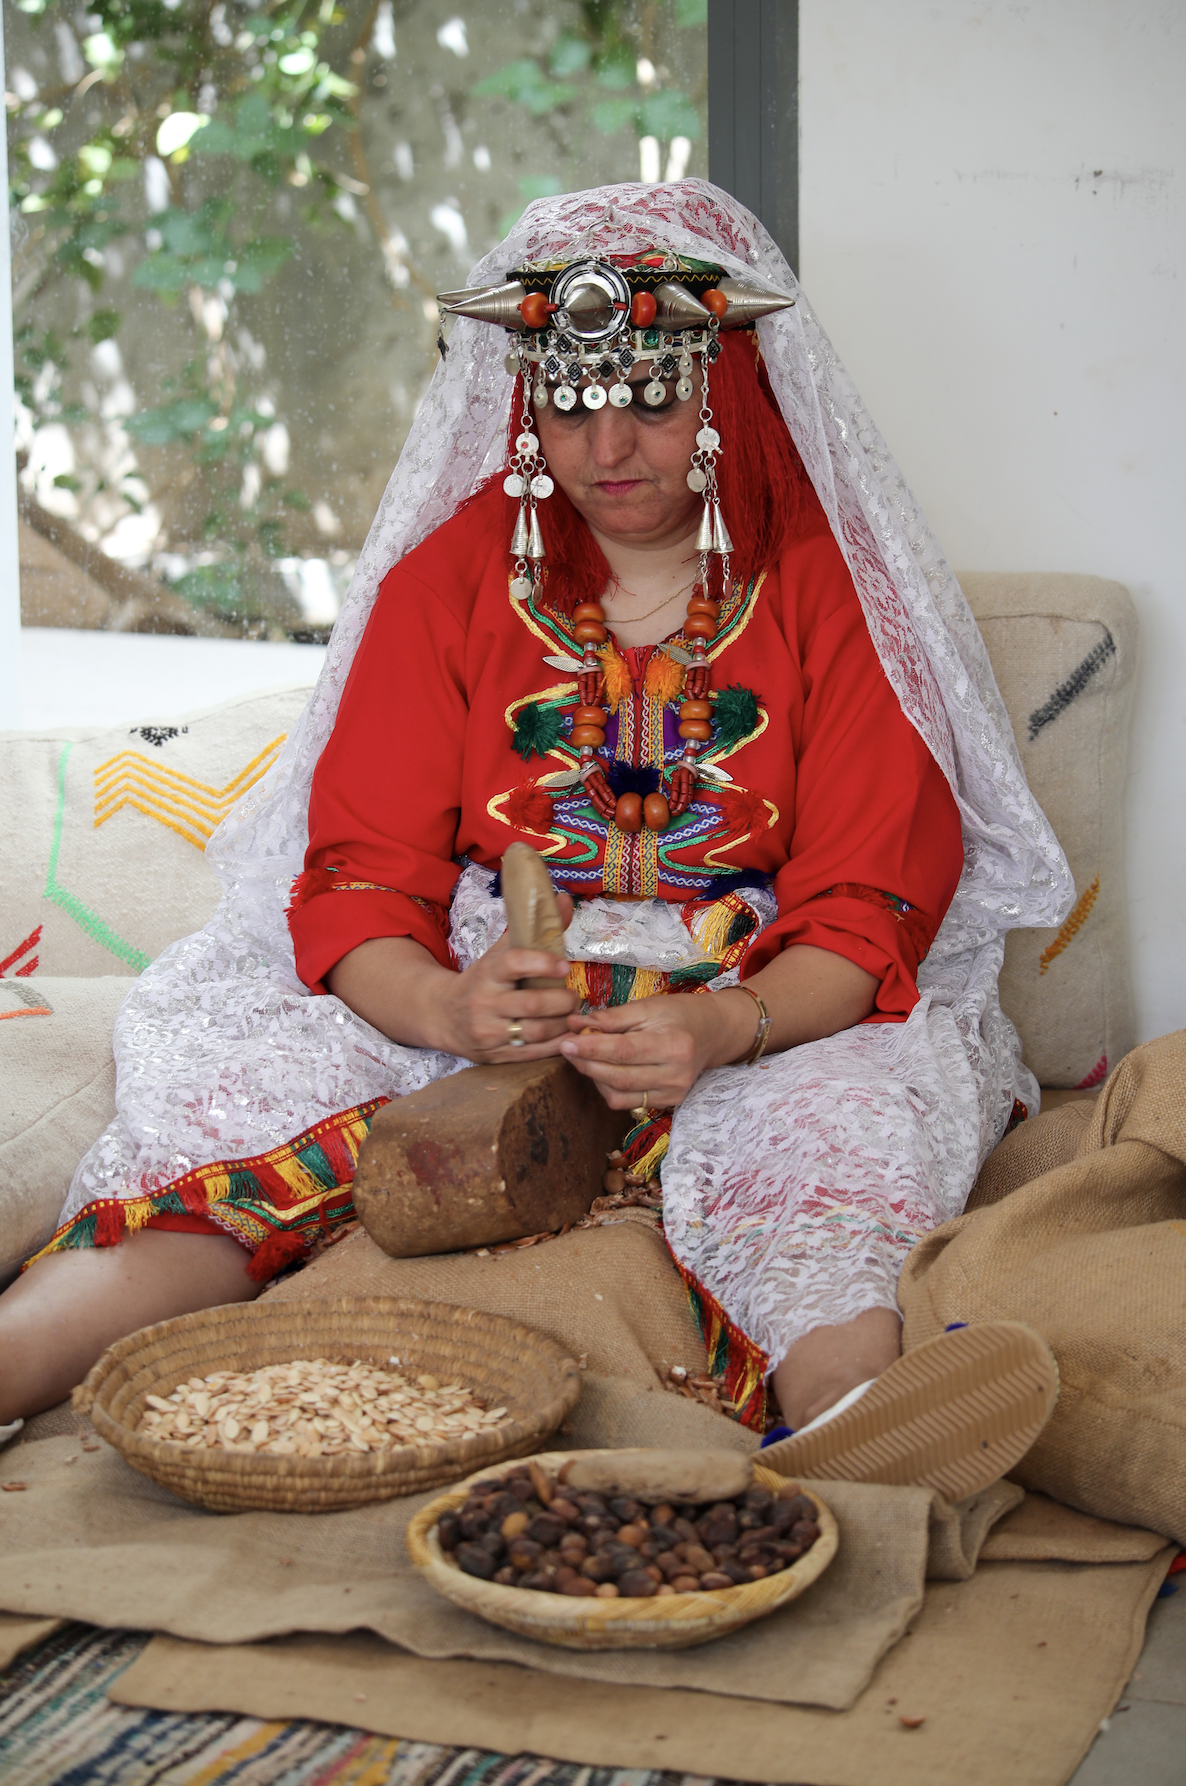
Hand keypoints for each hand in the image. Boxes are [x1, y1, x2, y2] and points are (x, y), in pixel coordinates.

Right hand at [324, 896, 576, 1061]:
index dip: (543, 963)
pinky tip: (564, 1034)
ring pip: (536, 1032)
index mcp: (486, 973)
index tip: (564, 965)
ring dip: (563, 1023)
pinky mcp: (494, 1055)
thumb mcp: (500, 954)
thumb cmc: (481, 980)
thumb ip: (532, 930)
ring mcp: (488, 1032)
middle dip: (562, 1000)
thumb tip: (563, 900)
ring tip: (571, 1015)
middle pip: (532, 1004)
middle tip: (574, 996)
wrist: (441, 1015)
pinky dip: (555, 1044)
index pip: (515, 963)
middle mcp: (485, 1003)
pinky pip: (533, 1054)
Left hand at [557, 988, 756, 1109]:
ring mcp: (673, 1093)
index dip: (591, 1048)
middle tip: (566, 1046)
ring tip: (584, 1055)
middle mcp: (675, 1075)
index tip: (566, 1041)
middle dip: (586, 1063)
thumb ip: (611, 1018)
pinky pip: (627, 1102)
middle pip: (617, 1077)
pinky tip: (602, 1069)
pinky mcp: (668, 1103)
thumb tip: (575, 1024)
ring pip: (618, 1095)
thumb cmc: (680, 1014)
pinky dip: (608, 1087)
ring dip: (594, 1076)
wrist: (713, 1033)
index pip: (623, 1052)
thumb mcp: (648, 1007)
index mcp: (674, 1045)